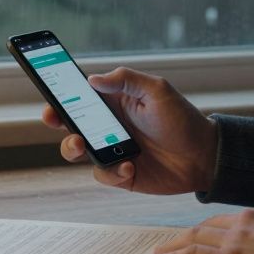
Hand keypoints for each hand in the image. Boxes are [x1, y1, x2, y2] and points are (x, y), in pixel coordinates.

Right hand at [40, 67, 217, 194]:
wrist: (205, 157)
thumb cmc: (182, 119)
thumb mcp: (157, 91)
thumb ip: (125, 81)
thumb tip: (93, 79)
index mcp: (115, 102)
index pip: (80, 95)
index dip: (60, 94)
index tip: (48, 93)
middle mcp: (109, 126)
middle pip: (71, 122)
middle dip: (57, 120)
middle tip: (54, 119)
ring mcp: (113, 150)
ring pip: (78, 150)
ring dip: (72, 146)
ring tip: (80, 145)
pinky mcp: (121, 174)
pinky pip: (102, 174)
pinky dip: (110, 171)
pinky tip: (128, 166)